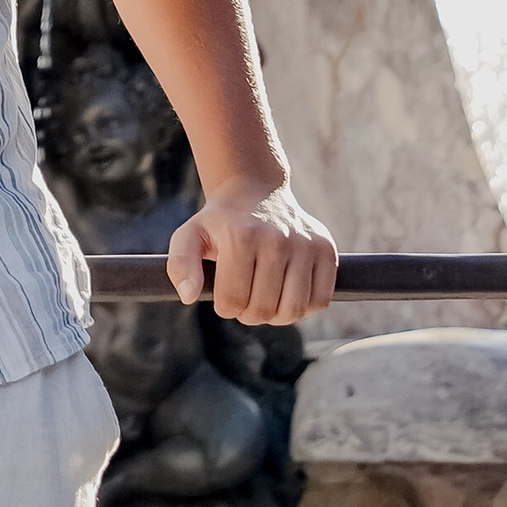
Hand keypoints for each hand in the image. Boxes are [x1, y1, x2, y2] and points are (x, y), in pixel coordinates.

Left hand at [166, 177, 335, 326]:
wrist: (256, 190)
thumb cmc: (221, 222)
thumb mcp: (190, 235)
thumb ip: (180, 264)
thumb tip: (189, 296)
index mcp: (241, 237)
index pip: (232, 303)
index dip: (226, 307)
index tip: (225, 293)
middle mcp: (276, 239)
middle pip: (263, 311)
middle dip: (250, 313)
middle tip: (246, 296)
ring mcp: (304, 244)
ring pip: (294, 310)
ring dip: (278, 315)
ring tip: (267, 297)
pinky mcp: (326, 250)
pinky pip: (320, 301)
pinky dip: (305, 306)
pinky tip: (290, 290)